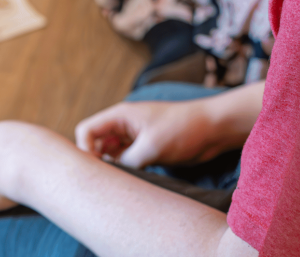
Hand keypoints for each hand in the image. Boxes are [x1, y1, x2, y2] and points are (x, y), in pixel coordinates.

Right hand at [75, 100, 219, 168]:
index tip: (95, 169)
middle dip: (96, 160)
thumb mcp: (151, 147)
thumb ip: (126, 162)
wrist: (215, 128)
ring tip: (120, 182)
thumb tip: (111, 179)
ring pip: (110, 153)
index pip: (86, 130)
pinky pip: (125, 160)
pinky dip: (125, 170)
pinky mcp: (145, 148)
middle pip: (94, 143)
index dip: (84, 149)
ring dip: (112, 167)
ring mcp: (133, 137)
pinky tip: (132, 180)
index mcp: (119, 116)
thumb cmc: (183, 129)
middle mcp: (122, 125)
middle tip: (105, 181)